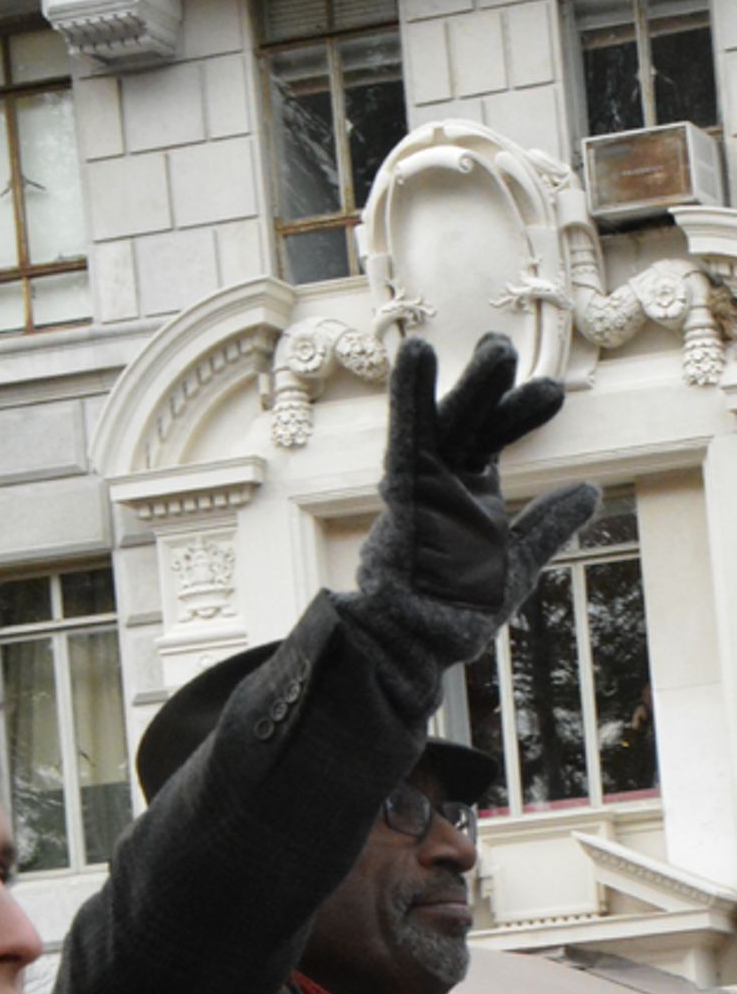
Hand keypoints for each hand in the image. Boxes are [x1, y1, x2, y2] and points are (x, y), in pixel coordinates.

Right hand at [340, 333, 600, 714]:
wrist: (417, 647)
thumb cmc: (456, 612)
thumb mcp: (517, 565)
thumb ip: (548, 525)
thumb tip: (588, 488)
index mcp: (469, 494)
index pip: (492, 438)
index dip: (516, 410)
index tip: (547, 391)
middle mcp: (444, 484)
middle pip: (470, 421)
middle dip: (488, 386)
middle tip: (501, 346)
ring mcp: (424, 488)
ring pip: (445, 423)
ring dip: (466, 386)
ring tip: (495, 346)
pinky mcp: (405, 497)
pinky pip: (407, 440)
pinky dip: (410, 398)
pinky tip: (416, 353)